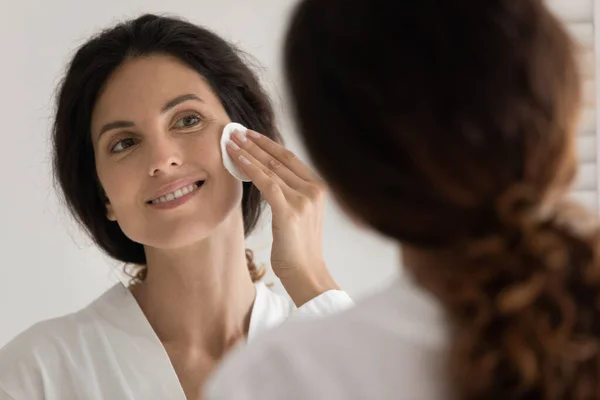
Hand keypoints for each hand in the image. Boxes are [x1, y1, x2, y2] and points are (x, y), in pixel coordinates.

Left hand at [226, 129, 338, 305]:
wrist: (306, 273)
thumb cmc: (299, 249)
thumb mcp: (299, 216)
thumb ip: (290, 195)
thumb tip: (268, 179)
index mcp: (318, 188)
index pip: (290, 159)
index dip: (269, 145)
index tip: (251, 135)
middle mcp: (313, 189)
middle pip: (279, 159)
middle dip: (255, 143)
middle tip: (236, 131)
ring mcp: (303, 199)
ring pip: (271, 168)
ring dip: (248, 152)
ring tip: (231, 141)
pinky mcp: (289, 210)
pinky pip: (266, 183)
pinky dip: (250, 168)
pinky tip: (237, 159)